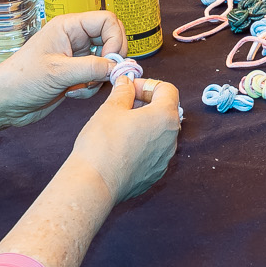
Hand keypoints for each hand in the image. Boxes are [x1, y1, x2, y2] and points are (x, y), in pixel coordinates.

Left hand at [0, 11, 121, 128]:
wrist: (3, 103)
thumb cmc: (21, 80)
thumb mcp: (58, 72)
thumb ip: (92, 68)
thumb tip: (118, 68)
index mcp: (69, 27)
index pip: (107, 21)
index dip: (115, 39)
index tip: (111, 61)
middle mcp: (75, 38)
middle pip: (111, 40)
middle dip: (111, 61)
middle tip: (104, 77)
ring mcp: (76, 57)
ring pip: (106, 61)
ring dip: (99, 78)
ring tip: (80, 88)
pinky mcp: (75, 74)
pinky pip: (96, 77)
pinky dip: (91, 88)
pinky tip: (72, 94)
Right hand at [67, 73, 181, 203]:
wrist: (95, 184)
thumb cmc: (102, 144)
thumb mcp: (110, 108)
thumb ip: (123, 91)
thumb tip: (126, 82)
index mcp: (165, 117)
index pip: (168, 90)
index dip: (148, 85)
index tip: (130, 89)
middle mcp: (171, 138)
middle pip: (165, 111)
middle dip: (146, 104)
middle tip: (123, 105)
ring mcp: (164, 159)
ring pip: (159, 134)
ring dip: (145, 125)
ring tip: (120, 127)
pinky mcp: (154, 174)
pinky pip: (153, 153)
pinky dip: (142, 145)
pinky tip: (122, 147)